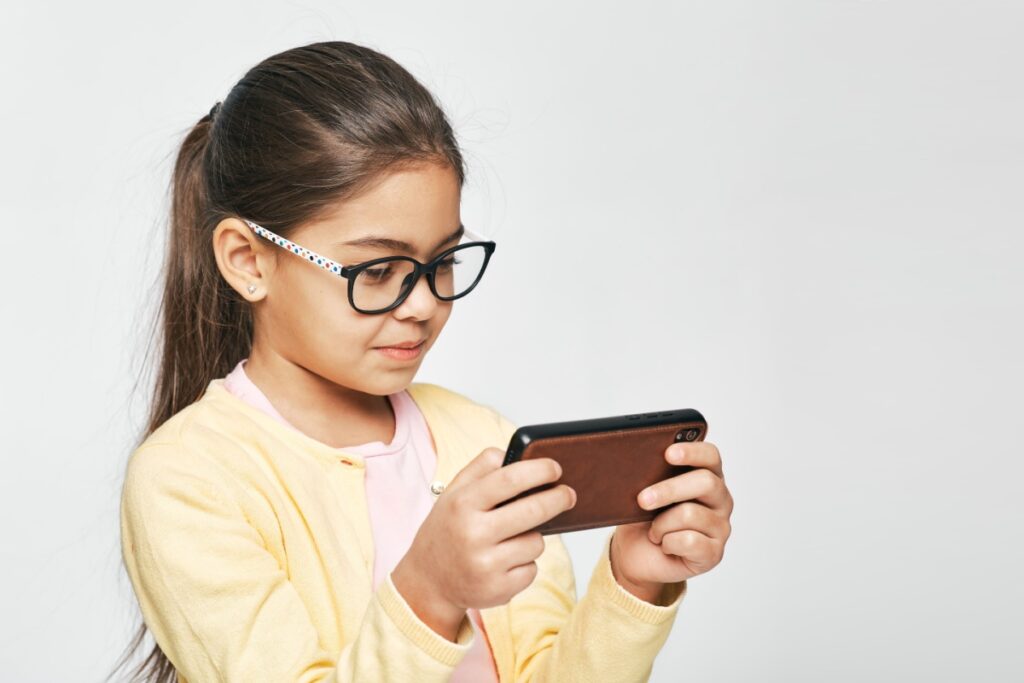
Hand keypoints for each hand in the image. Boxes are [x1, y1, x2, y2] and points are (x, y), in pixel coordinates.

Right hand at [391, 448, 576, 640]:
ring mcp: (485, 565)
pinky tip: (505, 562)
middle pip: (533, 511)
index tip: (556, 468)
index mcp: (462, 504)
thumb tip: (517, 454)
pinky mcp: (498, 590)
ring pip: (536, 542)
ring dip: (533, 537)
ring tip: (512, 539)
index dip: (539, 471)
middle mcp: (473, 534)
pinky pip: (532, 569)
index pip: (509, 479)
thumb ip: (482, 467)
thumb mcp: (453, 493)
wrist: (427, 582)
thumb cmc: (449, 529)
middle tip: (569, 494)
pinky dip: (525, 564)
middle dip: (558, 499)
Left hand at [610, 441, 732, 601]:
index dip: (692, 451)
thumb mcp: (641, 492)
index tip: (668, 453)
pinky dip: (668, 543)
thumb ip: (649, 475)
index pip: (710, 455)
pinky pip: (689, 541)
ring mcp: (720, 527)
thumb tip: (638, 464)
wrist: (636, 556)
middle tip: (642, 499)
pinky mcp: (714, 553)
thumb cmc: (643, 518)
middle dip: (669, 490)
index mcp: (707, 476)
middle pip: (706, 482)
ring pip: (690, 514)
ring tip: (653, 531)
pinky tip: (664, 545)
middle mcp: (720, 499)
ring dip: (661, 524)